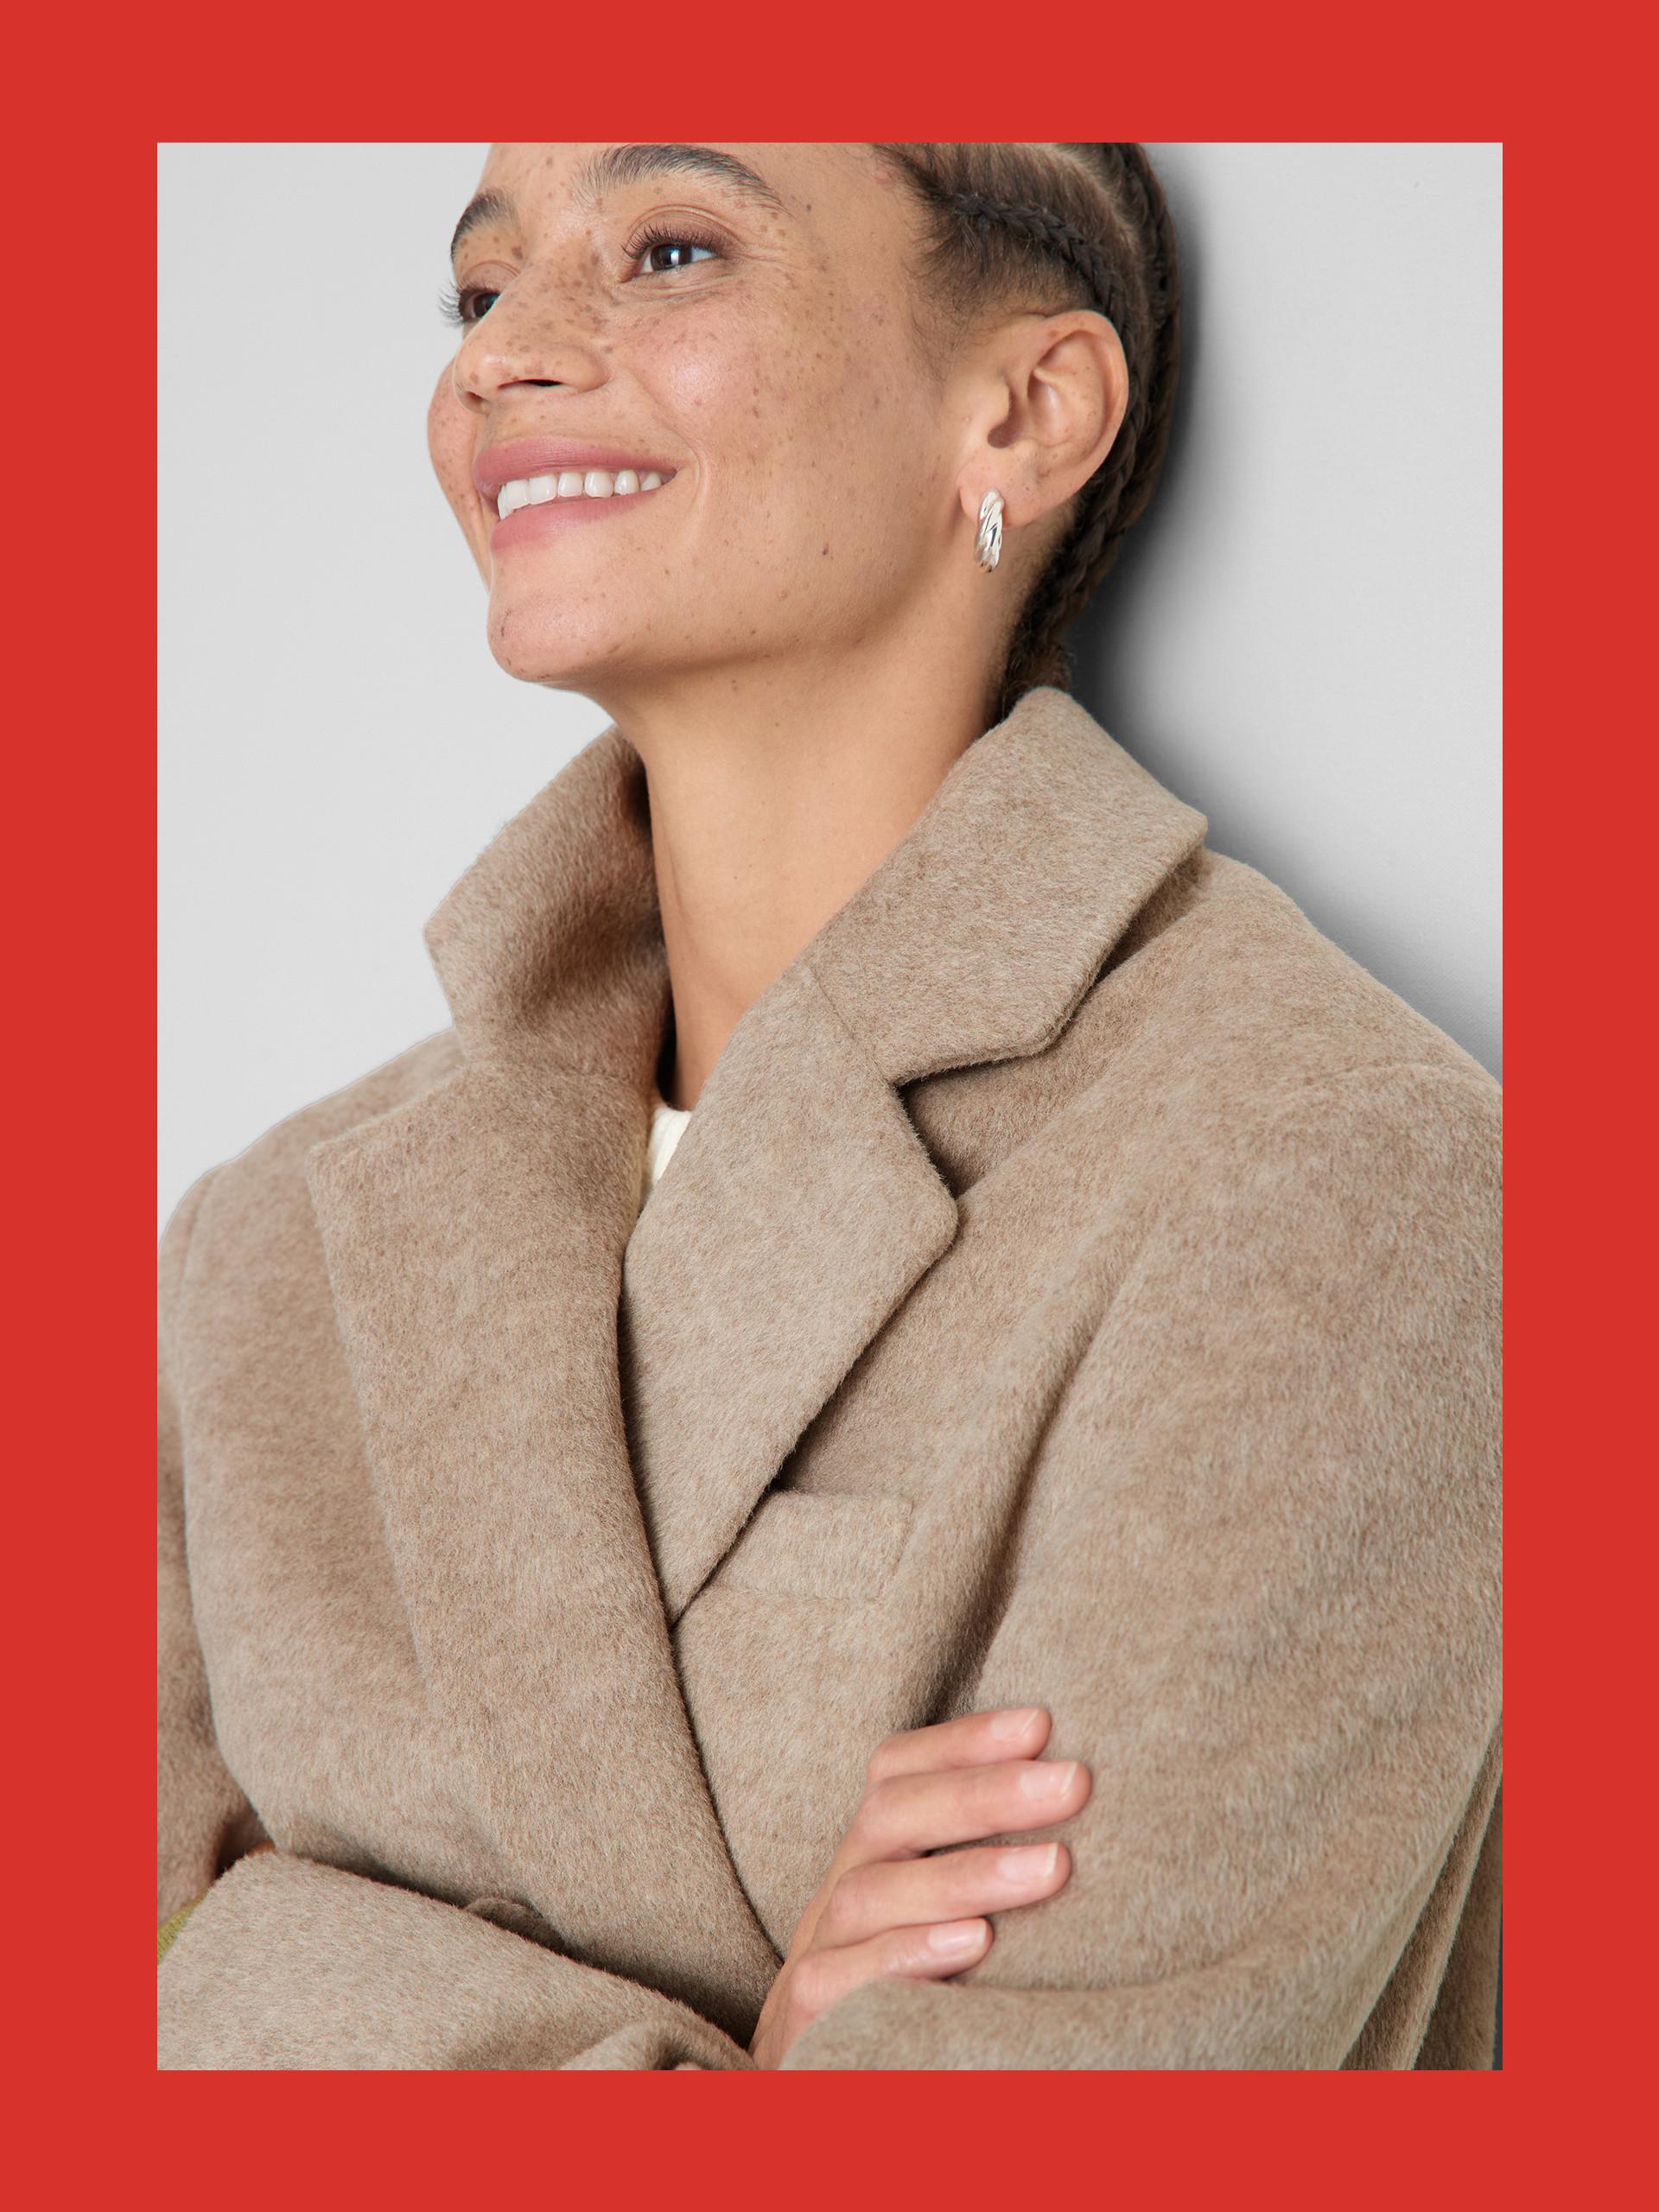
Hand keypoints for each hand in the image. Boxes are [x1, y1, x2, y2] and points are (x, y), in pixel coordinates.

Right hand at [747, 1706, 1089, 2067]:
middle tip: (1074, 1782)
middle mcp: (835, 1901)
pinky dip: (905, 1955)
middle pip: (887, 1816)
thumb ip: (988, 1881)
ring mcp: (813, 1961)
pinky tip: (973, 1943)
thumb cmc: (915, 2018)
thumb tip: (1082, 1812)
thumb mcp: (947, 1936)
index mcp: (868, 1866)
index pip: (895, 1774)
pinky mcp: (803, 2030)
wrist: (825, 2112)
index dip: (963, 1740)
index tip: (1042, 1722)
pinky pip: (838, 1980)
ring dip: (964, 1871)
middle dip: (983, 1791)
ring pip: (867, 1892)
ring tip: (1053, 1867)